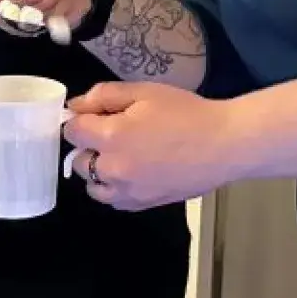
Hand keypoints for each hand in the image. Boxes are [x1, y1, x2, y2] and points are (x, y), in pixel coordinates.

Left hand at [64, 83, 241, 209]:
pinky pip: (114, 200)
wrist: (224, 145)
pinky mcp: (142, 205)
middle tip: (116, 133)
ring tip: (124, 156)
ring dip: (100, 171)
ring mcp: (127, 192)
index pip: (72, 131)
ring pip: (93, 186)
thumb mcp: (145, 92)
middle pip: (79, 161)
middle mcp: (112, 169)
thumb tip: (75, 106)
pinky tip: (135, 173)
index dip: (81, 120)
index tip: (96, 115)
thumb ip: (104, 95)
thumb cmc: (186, 112)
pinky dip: (116, 188)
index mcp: (111, 136)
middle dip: (90, 146)